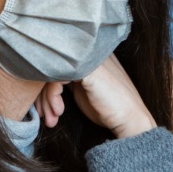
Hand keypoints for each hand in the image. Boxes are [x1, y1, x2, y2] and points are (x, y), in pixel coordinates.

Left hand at [37, 54, 156, 138]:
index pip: (57, 63)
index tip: (46, 108)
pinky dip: (53, 96)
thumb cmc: (108, 107)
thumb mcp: (83, 89)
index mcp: (88, 54)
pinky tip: (59, 111)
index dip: (46, 87)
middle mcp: (87, 52)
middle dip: (43, 94)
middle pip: (51, 66)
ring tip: (52, 117)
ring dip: (48, 99)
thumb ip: (67, 79)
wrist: (129, 119)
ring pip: (52, 72)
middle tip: (44, 115)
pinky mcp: (87, 70)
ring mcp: (88, 59)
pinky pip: (57, 77)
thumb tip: (42, 80)